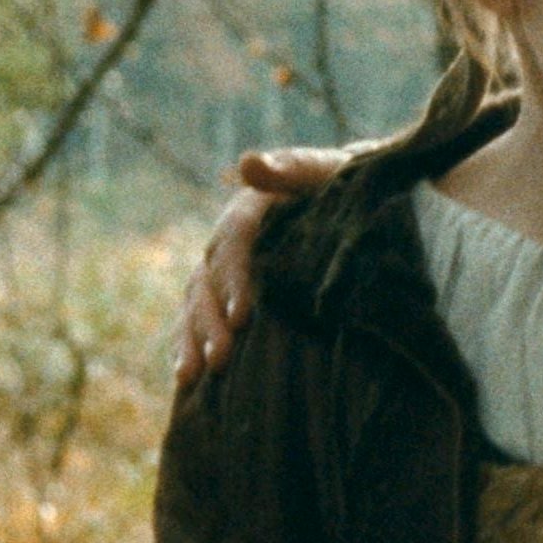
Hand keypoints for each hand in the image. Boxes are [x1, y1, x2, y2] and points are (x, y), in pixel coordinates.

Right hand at [172, 146, 347, 384]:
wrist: (356, 202)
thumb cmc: (347, 187)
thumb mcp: (329, 172)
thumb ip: (292, 167)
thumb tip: (248, 163)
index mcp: (251, 206)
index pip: (233, 240)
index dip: (233, 277)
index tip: (243, 316)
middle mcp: (229, 238)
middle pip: (209, 278)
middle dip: (211, 320)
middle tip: (221, 358)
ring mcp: (225, 268)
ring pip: (197, 303)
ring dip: (193, 339)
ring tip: (192, 376)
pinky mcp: (227, 294)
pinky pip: (199, 318)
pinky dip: (190, 345)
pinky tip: (187, 379)